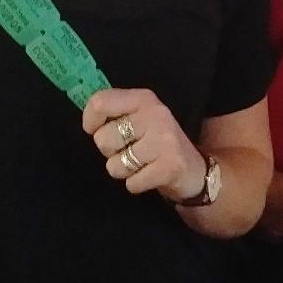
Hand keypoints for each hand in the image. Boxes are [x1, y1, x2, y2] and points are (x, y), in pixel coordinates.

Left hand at [83, 88, 206, 200]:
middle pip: (102, 138)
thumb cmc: (158, 142)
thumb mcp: (140, 117)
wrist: (196, 169)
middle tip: (129, 151)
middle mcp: (155, 115)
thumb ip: (114, 112)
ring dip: (123, 171)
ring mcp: (164, 141)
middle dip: (109, 151)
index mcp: (144, 98)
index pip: (100, 102)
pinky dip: (136, 184)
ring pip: (114, 164)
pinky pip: (131, 183)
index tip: (95, 130)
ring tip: (141, 164)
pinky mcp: (169, 167)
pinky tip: (150, 176)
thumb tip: (86, 121)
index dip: (90, 121)